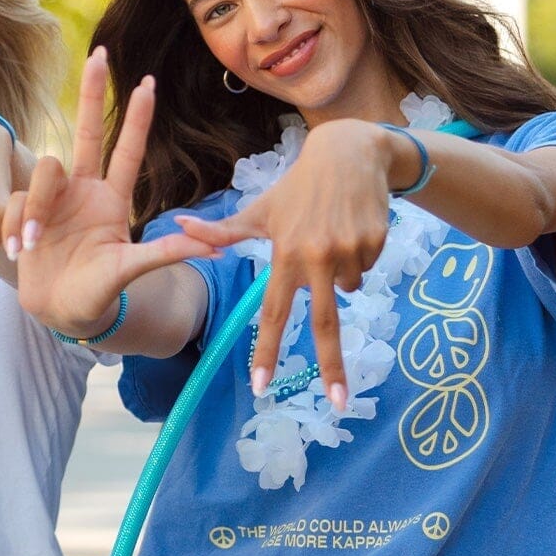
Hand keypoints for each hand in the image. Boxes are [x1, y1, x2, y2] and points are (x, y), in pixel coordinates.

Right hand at [12, 50, 214, 337]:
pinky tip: (18, 250)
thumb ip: (165, 254)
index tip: (148, 83)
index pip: (125, 151)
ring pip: (43, 172)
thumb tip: (215, 248)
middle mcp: (81, 191)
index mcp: (111, 201)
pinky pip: (14, 203)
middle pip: (85, 132)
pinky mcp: (23, 212)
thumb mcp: (132, 272)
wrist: (59, 313)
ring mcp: (50, 200)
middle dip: (90, 93)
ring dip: (33, 207)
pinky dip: (16, 226)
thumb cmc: (98, 293)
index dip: (136, 119)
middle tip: (98, 52)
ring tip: (31, 244)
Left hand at [176, 118, 391, 409]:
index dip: (266, 352)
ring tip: (332, 237)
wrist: (352, 151)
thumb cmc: (297, 187)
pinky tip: (352, 228)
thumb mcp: (260, 209)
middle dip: (332, 368)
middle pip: (324, 324)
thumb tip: (178, 226)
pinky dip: (359, 258)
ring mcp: (349, 251)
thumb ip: (222, 231)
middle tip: (337, 403)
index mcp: (284, 255)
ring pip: (349, 289)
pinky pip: (367, 269)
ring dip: (341, 276)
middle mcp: (317, 258)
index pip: (272, 314)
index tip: (262, 386)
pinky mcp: (376, 243)